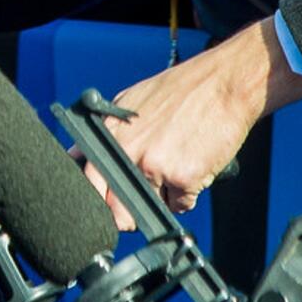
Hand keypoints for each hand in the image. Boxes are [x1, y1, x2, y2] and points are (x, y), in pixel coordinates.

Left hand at [92, 19, 301, 224]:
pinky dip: (187, 194)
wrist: (222, 85)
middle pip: (117, 211)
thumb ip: (107, 134)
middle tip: (143, 198)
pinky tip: (193, 165)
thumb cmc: (181, 91)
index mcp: (111, 133)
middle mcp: (128, 151)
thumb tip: (78, 158)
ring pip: (151, 208)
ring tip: (175, 164)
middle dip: (127, 216)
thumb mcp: (130, 103)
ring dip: (162, 197)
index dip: (98, 200)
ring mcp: (154, 167)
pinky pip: (180, 206)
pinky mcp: (183, 179)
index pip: (88, 183)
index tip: (107, 203)